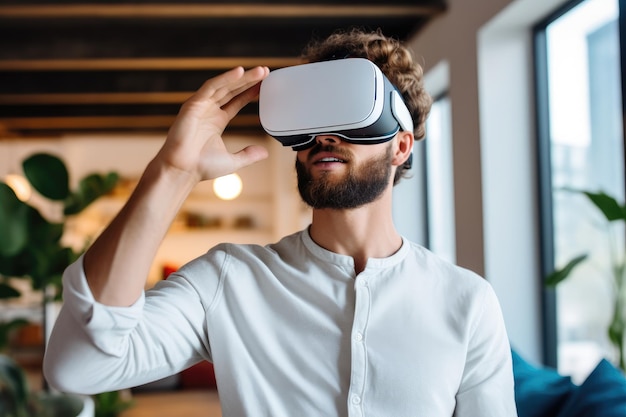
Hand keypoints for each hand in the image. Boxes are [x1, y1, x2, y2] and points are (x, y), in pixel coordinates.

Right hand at [156, 66, 269, 182]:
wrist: (183, 170)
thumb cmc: (201, 166)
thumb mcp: (232, 161)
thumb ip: (248, 155)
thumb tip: (265, 152)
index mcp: (217, 120)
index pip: (236, 101)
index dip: (249, 92)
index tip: (263, 84)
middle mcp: (209, 110)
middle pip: (232, 90)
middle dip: (249, 80)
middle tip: (265, 71)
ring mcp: (201, 106)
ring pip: (224, 85)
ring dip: (242, 77)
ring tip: (260, 71)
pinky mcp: (193, 104)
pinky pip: (211, 87)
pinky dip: (225, 78)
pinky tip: (240, 72)